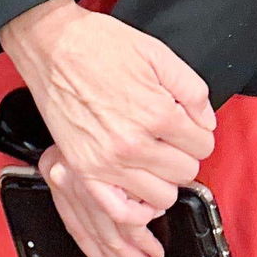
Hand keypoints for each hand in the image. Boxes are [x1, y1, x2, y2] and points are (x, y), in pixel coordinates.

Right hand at [0, 0, 215, 256]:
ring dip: (162, 178)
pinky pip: (121, 212)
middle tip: (167, 137)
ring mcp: (107, 162)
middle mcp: (134, 144)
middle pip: (186, 172)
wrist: (51, 44)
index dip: (197, 131)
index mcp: (156, 113)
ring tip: (151, 157)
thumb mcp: (157, 53)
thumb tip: (206, 121)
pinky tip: (138, 189)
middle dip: (183, 153)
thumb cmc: (99, 45)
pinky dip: (136, 209)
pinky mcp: (84, 171)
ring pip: (163, 196)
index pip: (203, 145)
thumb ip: (192, 89)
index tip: (184, 124)